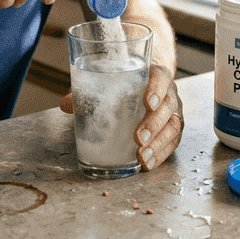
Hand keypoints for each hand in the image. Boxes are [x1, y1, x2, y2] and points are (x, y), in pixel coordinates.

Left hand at [59, 63, 182, 171]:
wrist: (147, 88)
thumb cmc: (127, 84)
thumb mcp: (109, 83)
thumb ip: (89, 92)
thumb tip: (66, 104)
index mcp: (154, 75)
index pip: (160, 77)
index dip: (156, 89)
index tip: (147, 103)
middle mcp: (168, 93)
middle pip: (167, 106)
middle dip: (153, 124)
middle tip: (138, 138)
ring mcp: (172, 112)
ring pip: (172, 126)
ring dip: (158, 143)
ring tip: (141, 156)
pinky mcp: (172, 129)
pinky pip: (172, 142)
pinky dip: (161, 154)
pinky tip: (147, 163)